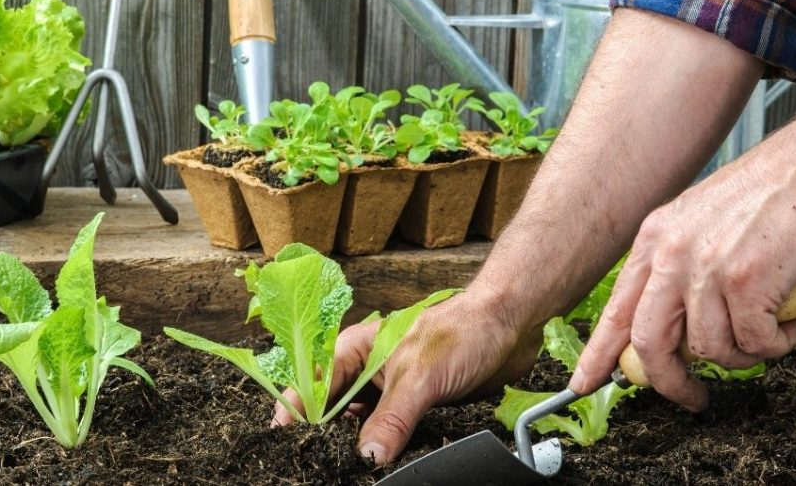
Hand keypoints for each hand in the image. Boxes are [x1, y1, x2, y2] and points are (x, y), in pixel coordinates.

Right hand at [271, 286, 539, 464]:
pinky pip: (388, 434)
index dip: (295, 414)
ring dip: (354, 445)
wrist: (510, 327)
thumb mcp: (419, 378)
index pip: (312, 386)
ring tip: (344, 467)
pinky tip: (380, 464)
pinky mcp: (413, 407)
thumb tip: (367, 458)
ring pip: (359, 425)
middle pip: (331, 410)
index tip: (285, 442)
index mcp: (355, 350)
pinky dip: (382, 449)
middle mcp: (366, 370)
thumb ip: (391, 419)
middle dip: (324, 436)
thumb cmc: (462, 331)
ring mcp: (389, 390)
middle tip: (318, 463)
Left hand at [570, 126, 795, 410]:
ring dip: (743, 357)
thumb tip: (674, 326)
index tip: (584, 383)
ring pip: (709, 349)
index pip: (616, 310)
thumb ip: (678, 269)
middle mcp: (671, 253)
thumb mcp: (700, 225)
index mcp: (654, 239)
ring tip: (767, 336)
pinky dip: (777, 344)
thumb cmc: (769, 195)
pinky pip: (754, 343)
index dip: (599, 353)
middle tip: (692, 398)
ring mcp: (705, 267)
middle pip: (649, 342)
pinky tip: (790, 323)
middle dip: (669, 381)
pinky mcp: (745, 281)